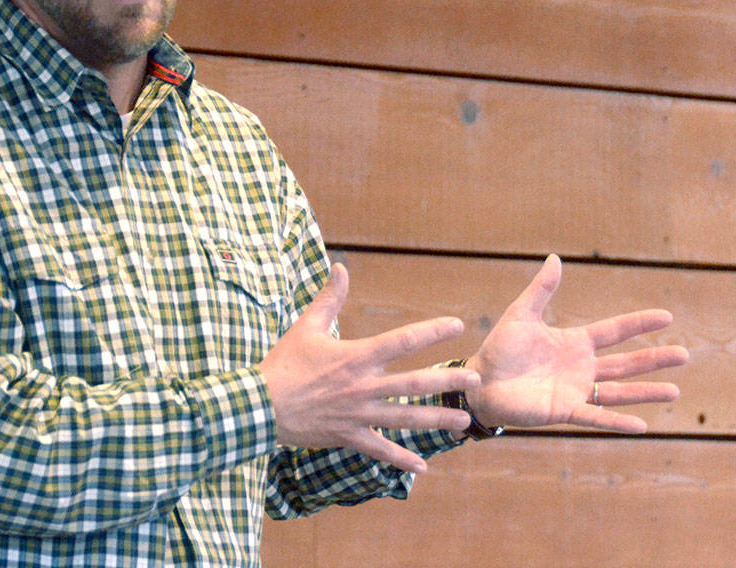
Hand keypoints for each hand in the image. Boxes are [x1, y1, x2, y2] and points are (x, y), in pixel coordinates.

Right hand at [258, 263, 481, 472]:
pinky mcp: (349, 437)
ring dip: (436, 420)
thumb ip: (329, 298)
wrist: (259, 406)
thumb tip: (341, 267)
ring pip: (405, 419)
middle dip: (447, 381)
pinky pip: (380, 450)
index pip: (401, 341)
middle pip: (413, 384)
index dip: (431, 331)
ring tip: (463, 421)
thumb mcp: (306, 327)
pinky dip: (401, 460)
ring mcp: (358, 415)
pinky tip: (423, 467)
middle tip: (476, 380)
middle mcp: (363, 387)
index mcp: (356, 357)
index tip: (456, 325)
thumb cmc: (283, 364)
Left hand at [469, 254, 688, 433]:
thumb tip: (556, 258)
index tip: (667, 316)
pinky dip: (616, 421)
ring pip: (618, 391)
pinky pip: (595, 416)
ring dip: (645, 392)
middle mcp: (581, 367)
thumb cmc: (498, 349)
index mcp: (573, 342)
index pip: (614, 331)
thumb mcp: (520, 315)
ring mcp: (575, 390)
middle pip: (625, 362)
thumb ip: (541, 290)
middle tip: (685, 355)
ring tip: (675, 391)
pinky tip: (641, 425)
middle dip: (655, 359)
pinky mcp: (564, 410)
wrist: (478, 382)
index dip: (639, 324)